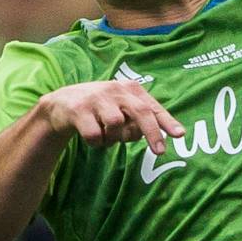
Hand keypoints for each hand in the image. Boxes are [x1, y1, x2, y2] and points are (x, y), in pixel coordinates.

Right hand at [40, 81, 184, 154]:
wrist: (61, 104)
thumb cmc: (101, 108)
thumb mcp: (122, 109)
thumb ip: (139, 120)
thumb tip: (157, 137)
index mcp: (130, 89)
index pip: (153, 107)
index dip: (167, 121)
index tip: (180, 135)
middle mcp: (116, 89)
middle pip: (140, 111)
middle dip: (152, 133)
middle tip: (160, 151)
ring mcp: (96, 98)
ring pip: (116, 125)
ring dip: (114, 138)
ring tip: (108, 136)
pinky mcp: (79, 109)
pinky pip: (95, 134)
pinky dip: (97, 142)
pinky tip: (92, 137)